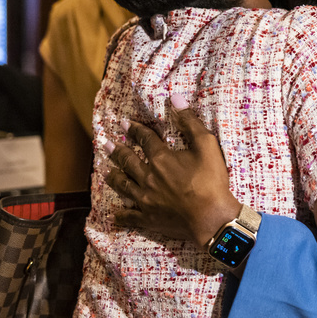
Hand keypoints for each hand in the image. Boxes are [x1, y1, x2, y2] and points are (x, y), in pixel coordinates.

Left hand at [104, 96, 240, 245]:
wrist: (211, 218)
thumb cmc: (211, 181)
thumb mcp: (206, 146)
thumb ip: (190, 122)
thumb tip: (175, 99)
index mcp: (161, 159)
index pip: (144, 140)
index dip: (134, 130)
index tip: (123, 124)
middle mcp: (148, 177)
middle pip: (128, 161)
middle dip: (116, 151)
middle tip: (105, 144)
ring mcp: (146, 199)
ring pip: (124, 186)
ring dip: (114, 177)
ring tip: (106, 172)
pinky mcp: (148, 218)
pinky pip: (130, 216)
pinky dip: (121, 214)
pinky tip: (115, 214)